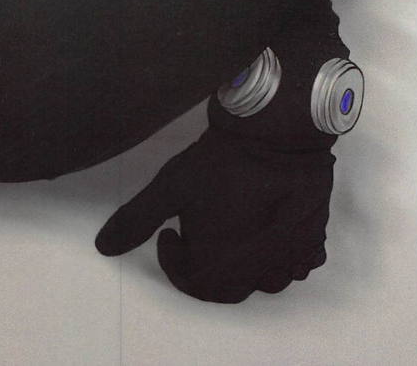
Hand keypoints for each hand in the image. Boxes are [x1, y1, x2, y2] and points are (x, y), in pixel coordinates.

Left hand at [95, 122, 334, 302]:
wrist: (277, 131)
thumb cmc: (221, 162)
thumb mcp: (170, 186)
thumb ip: (136, 220)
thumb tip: (102, 248)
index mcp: (222, 269)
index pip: (192, 284)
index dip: (174, 261)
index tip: (168, 232)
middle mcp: (260, 274)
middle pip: (228, 285)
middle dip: (206, 263)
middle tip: (196, 227)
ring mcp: (292, 259)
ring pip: (263, 278)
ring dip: (242, 262)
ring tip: (230, 225)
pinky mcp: (314, 239)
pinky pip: (295, 262)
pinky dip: (278, 253)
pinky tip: (267, 227)